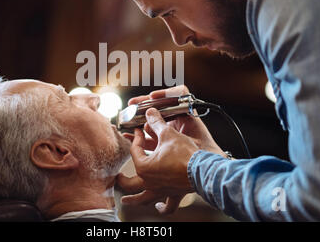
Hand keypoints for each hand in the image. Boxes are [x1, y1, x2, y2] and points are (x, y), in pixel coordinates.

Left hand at [117, 86, 225, 214]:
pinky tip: (159, 207)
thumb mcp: (168, 134)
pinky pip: (168, 206)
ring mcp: (160, 190)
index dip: (136, 138)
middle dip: (122, 181)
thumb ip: (156, 123)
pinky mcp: (174, 194)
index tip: (139, 131)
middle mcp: (149, 181)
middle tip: (117, 177)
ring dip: (134, 200)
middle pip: (130, 183)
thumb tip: (150, 112)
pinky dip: (163, 207)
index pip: (135, 150)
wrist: (202, 169)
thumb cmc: (184, 153)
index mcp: (143, 167)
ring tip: (126, 201)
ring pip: (143, 198)